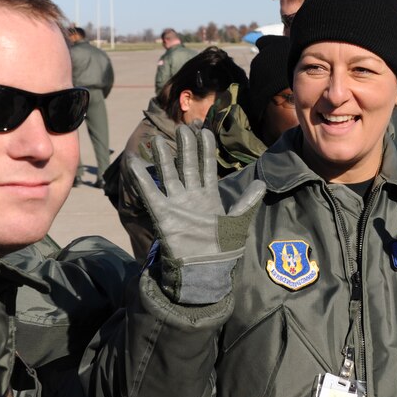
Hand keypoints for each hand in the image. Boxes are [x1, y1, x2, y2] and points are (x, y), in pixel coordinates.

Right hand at [127, 125, 264, 303]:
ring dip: (165, 158)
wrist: (205, 269)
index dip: (206, 149)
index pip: (207, 166)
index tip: (205, 130)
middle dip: (187, 147)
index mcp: (210, 195)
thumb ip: (247, 202)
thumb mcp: (238, 222)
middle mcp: (191, 196)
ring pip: (170, 175)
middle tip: (184, 127)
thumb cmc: (223, 248)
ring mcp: (176, 203)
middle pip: (188, 165)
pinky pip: (151, 193)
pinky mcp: (163, 214)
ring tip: (160, 140)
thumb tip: (262, 184)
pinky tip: (134, 162)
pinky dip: (142, 178)